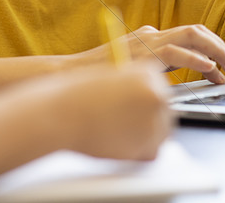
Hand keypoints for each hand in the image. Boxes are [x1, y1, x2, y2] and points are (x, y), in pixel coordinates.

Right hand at [53, 62, 173, 160]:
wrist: (61, 114)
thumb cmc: (77, 95)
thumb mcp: (110, 79)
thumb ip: (131, 88)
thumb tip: (143, 103)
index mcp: (148, 72)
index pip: (159, 91)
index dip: (143, 103)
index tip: (131, 110)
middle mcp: (157, 93)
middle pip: (164, 112)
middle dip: (147, 120)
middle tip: (122, 124)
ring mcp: (156, 119)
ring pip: (161, 133)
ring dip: (143, 136)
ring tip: (115, 132)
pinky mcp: (149, 145)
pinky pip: (152, 152)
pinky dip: (137, 152)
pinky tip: (117, 143)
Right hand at [77, 24, 224, 83]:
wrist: (69, 77)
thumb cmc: (95, 81)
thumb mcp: (129, 74)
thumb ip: (150, 74)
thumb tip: (168, 86)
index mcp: (149, 38)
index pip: (189, 37)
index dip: (211, 50)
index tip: (223, 70)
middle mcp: (150, 35)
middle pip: (196, 31)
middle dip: (221, 47)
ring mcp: (146, 41)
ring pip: (192, 35)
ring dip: (217, 51)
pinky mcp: (142, 53)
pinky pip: (176, 51)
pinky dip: (196, 59)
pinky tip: (210, 69)